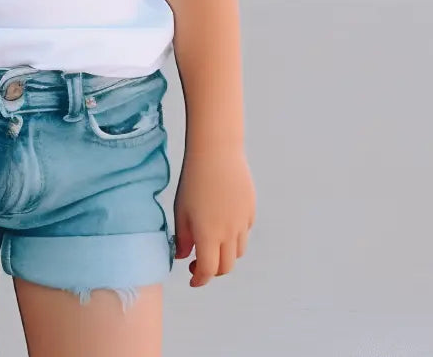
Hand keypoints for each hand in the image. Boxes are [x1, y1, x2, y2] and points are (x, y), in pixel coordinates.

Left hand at [173, 146, 254, 286]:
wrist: (216, 153)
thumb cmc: (193, 180)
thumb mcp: (180, 210)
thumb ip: (182, 238)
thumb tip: (183, 256)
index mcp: (209, 234)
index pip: (208, 270)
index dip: (199, 280)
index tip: (192, 279)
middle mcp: (229, 233)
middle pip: (226, 266)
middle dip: (212, 271)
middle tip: (197, 264)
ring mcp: (243, 222)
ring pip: (238, 252)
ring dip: (225, 255)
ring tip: (210, 244)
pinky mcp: (251, 210)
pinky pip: (245, 233)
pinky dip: (234, 238)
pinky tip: (222, 225)